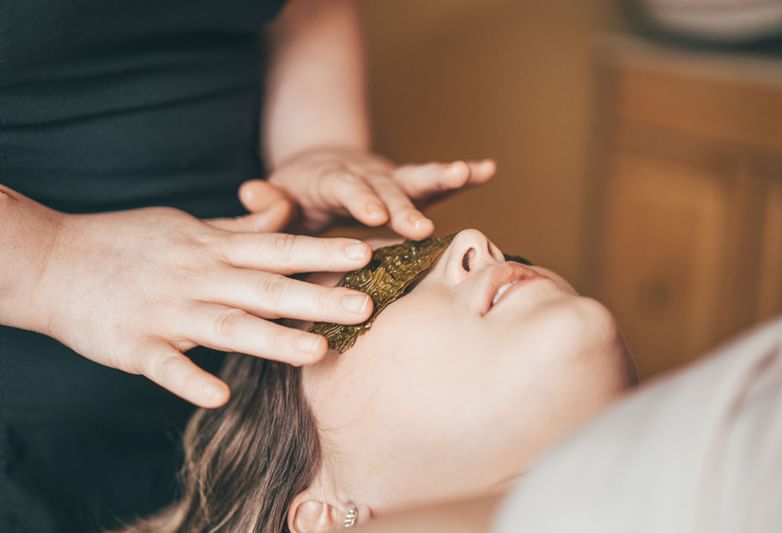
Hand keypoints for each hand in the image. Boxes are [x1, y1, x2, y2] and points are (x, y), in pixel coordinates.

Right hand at [35, 201, 373, 407]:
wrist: (55, 261)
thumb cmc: (132, 242)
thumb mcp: (191, 226)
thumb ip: (243, 227)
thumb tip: (288, 212)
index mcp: (213, 248)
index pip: (278, 248)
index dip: (322, 252)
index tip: (368, 254)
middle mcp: (197, 276)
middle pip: (264, 287)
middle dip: (316, 298)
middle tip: (366, 306)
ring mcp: (165, 311)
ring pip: (225, 326)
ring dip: (271, 339)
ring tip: (316, 351)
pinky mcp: (133, 344)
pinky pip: (164, 365)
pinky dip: (189, 380)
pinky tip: (218, 397)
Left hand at [239, 146, 495, 238]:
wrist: (319, 170)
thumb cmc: (295, 195)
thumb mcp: (276, 196)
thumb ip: (266, 203)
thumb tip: (249, 192)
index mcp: (329, 179)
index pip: (345, 189)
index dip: (360, 201)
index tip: (374, 217)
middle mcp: (364, 174)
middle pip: (386, 187)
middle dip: (403, 206)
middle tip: (420, 227)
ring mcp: (389, 180)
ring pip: (415, 178)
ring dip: (442, 177)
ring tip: (468, 172)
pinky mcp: (407, 187)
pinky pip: (435, 184)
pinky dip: (463, 176)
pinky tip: (489, 169)